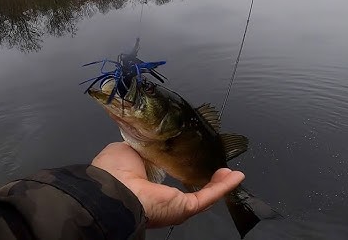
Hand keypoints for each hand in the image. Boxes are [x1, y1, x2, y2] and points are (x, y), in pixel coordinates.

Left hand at [92, 142, 244, 227]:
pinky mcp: (184, 207)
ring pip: (202, 193)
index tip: (191, 154)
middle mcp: (160, 196)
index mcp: (144, 182)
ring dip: (218, 182)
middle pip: (188, 187)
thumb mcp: (128, 148)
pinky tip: (235, 176)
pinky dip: (223, 187)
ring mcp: (174, 203)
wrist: (112, 190)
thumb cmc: (113, 171)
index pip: (167, 175)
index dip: (180, 164)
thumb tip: (152, 139)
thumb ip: (144, 145)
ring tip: (229, 171)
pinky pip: (207, 197)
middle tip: (217, 166)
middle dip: (204, 177)